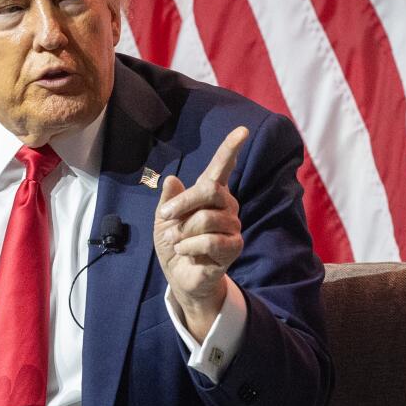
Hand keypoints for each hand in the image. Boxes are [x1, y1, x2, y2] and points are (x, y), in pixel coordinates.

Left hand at [153, 126, 248, 341]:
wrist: (180, 276)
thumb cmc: (174, 243)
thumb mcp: (163, 220)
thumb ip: (168, 200)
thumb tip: (171, 179)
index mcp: (209, 194)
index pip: (222, 167)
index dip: (230, 148)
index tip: (242, 130)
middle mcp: (226, 205)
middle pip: (211, 190)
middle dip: (184, 202)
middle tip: (166, 217)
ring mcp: (232, 226)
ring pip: (208, 218)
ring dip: (183, 231)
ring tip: (176, 242)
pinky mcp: (234, 247)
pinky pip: (211, 241)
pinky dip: (191, 246)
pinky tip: (185, 251)